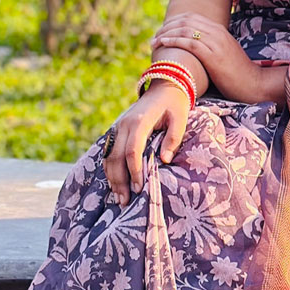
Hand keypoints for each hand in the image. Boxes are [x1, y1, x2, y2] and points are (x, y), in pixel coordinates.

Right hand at [103, 81, 187, 208]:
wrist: (163, 87)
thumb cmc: (174, 105)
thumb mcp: (180, 119)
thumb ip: (173, 138)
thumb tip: (165, 160)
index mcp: (139, 121)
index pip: (132, 150)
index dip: (135, 170)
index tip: (140, 188)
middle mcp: (123, 124)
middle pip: (116, 156)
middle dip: (119, 180)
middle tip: (125, 201)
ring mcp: (117, 127)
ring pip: (108, 156)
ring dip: (112, 178)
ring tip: (119, 198)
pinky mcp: (115, 131)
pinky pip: (108, 153)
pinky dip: (109, 169)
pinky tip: (115, 184)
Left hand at [151, 13, 262, 102]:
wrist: (254, 84)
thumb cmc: (237, 74)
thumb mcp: (223, 55)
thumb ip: (210, 48)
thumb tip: (192, 50)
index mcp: (219, 30)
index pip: (191, 17)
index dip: (173, 21)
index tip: (162, 31)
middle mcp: (217, 33)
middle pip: (186, 21)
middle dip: (167, 27)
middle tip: (154, 37)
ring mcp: (216, 43)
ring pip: (185, 30)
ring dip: (166, 34)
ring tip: (154, 42)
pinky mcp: (214, 56)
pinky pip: (189, 43)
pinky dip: (174, 41)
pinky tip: (164, 44)